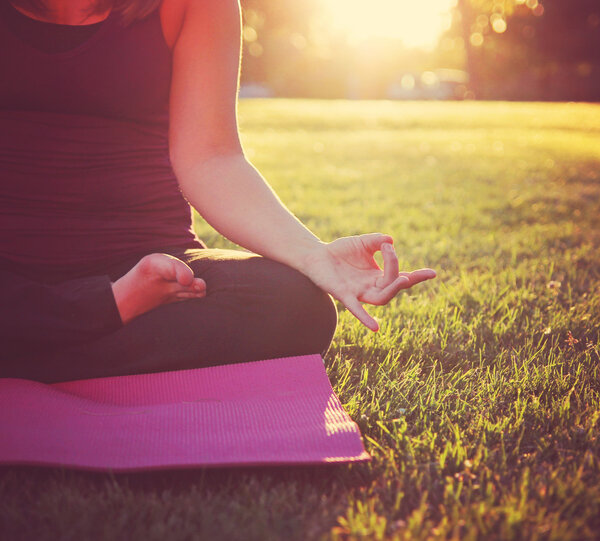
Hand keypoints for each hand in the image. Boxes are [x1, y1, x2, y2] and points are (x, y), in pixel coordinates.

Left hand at [300, 233, 435, 331]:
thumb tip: (390, 241)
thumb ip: (377, 241)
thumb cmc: (341, 251)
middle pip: (393, 285)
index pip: (401, 278)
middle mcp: (371, 287)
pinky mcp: (344, 295)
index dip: (417, 277)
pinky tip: (376, 328)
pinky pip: (356, 309)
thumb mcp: (363, 242)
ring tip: (402, 278)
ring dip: (393, 289)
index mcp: (378, 276)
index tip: (433, 273)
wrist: (317, 255)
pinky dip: (366, 318)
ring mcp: (359, 293)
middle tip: (390, 251)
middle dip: (397, 270)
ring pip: (381, 298)